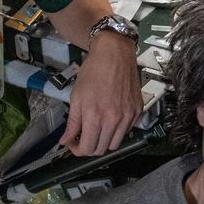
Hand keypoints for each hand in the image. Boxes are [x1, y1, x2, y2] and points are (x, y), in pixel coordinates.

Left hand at [59, 31, 142, 155]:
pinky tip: (110, 119)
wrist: (115, 53)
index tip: (73, 143)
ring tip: (97, 129)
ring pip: (115, 144)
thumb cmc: (94, 70)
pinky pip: (127, 131)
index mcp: (95, 115)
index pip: (87, 148)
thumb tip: (65, 140)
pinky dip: (117, 131)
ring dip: (104, 141)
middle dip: (89, 146)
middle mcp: (113, 119)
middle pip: (101, 150)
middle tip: (83, 137)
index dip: (77, 150)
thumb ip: (72, 122)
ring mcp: (128, 116)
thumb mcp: (76, 96)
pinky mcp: (137, 111)